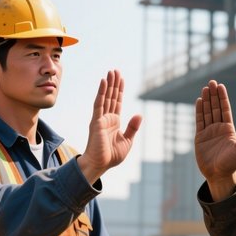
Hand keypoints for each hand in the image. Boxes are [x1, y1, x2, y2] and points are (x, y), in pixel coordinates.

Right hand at [78, 70, 141, 184]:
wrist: (100, 164)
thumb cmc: (111, 155)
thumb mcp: (127, 141)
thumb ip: (132, 127)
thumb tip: (139, 114)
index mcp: (114, 122)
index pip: (117, 102)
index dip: (119, 90)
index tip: (121, 79)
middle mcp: (106, 118)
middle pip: (111, 96)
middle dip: (114, 83)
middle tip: (115, 70)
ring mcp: (100, 118)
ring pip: (105, 97)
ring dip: (108, 84)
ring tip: (111, 72)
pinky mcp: (96, 121)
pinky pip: (99, 103)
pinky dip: (101, 92)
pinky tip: (103, 82)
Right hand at [195, 80, 235, 198]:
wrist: (218, 175)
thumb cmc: (232, 164)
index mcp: (228, 129)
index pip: (225, 109)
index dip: (223, 98)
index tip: (221, 86)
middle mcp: (218, 128)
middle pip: (216, 107)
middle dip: (214, 95)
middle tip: (212, 82)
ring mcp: (208, 131)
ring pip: (207, 112)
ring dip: (206, 100)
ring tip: (205, 88)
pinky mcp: (199, 137)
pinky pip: (199, 121)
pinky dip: (199, 111)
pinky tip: (199, 101)